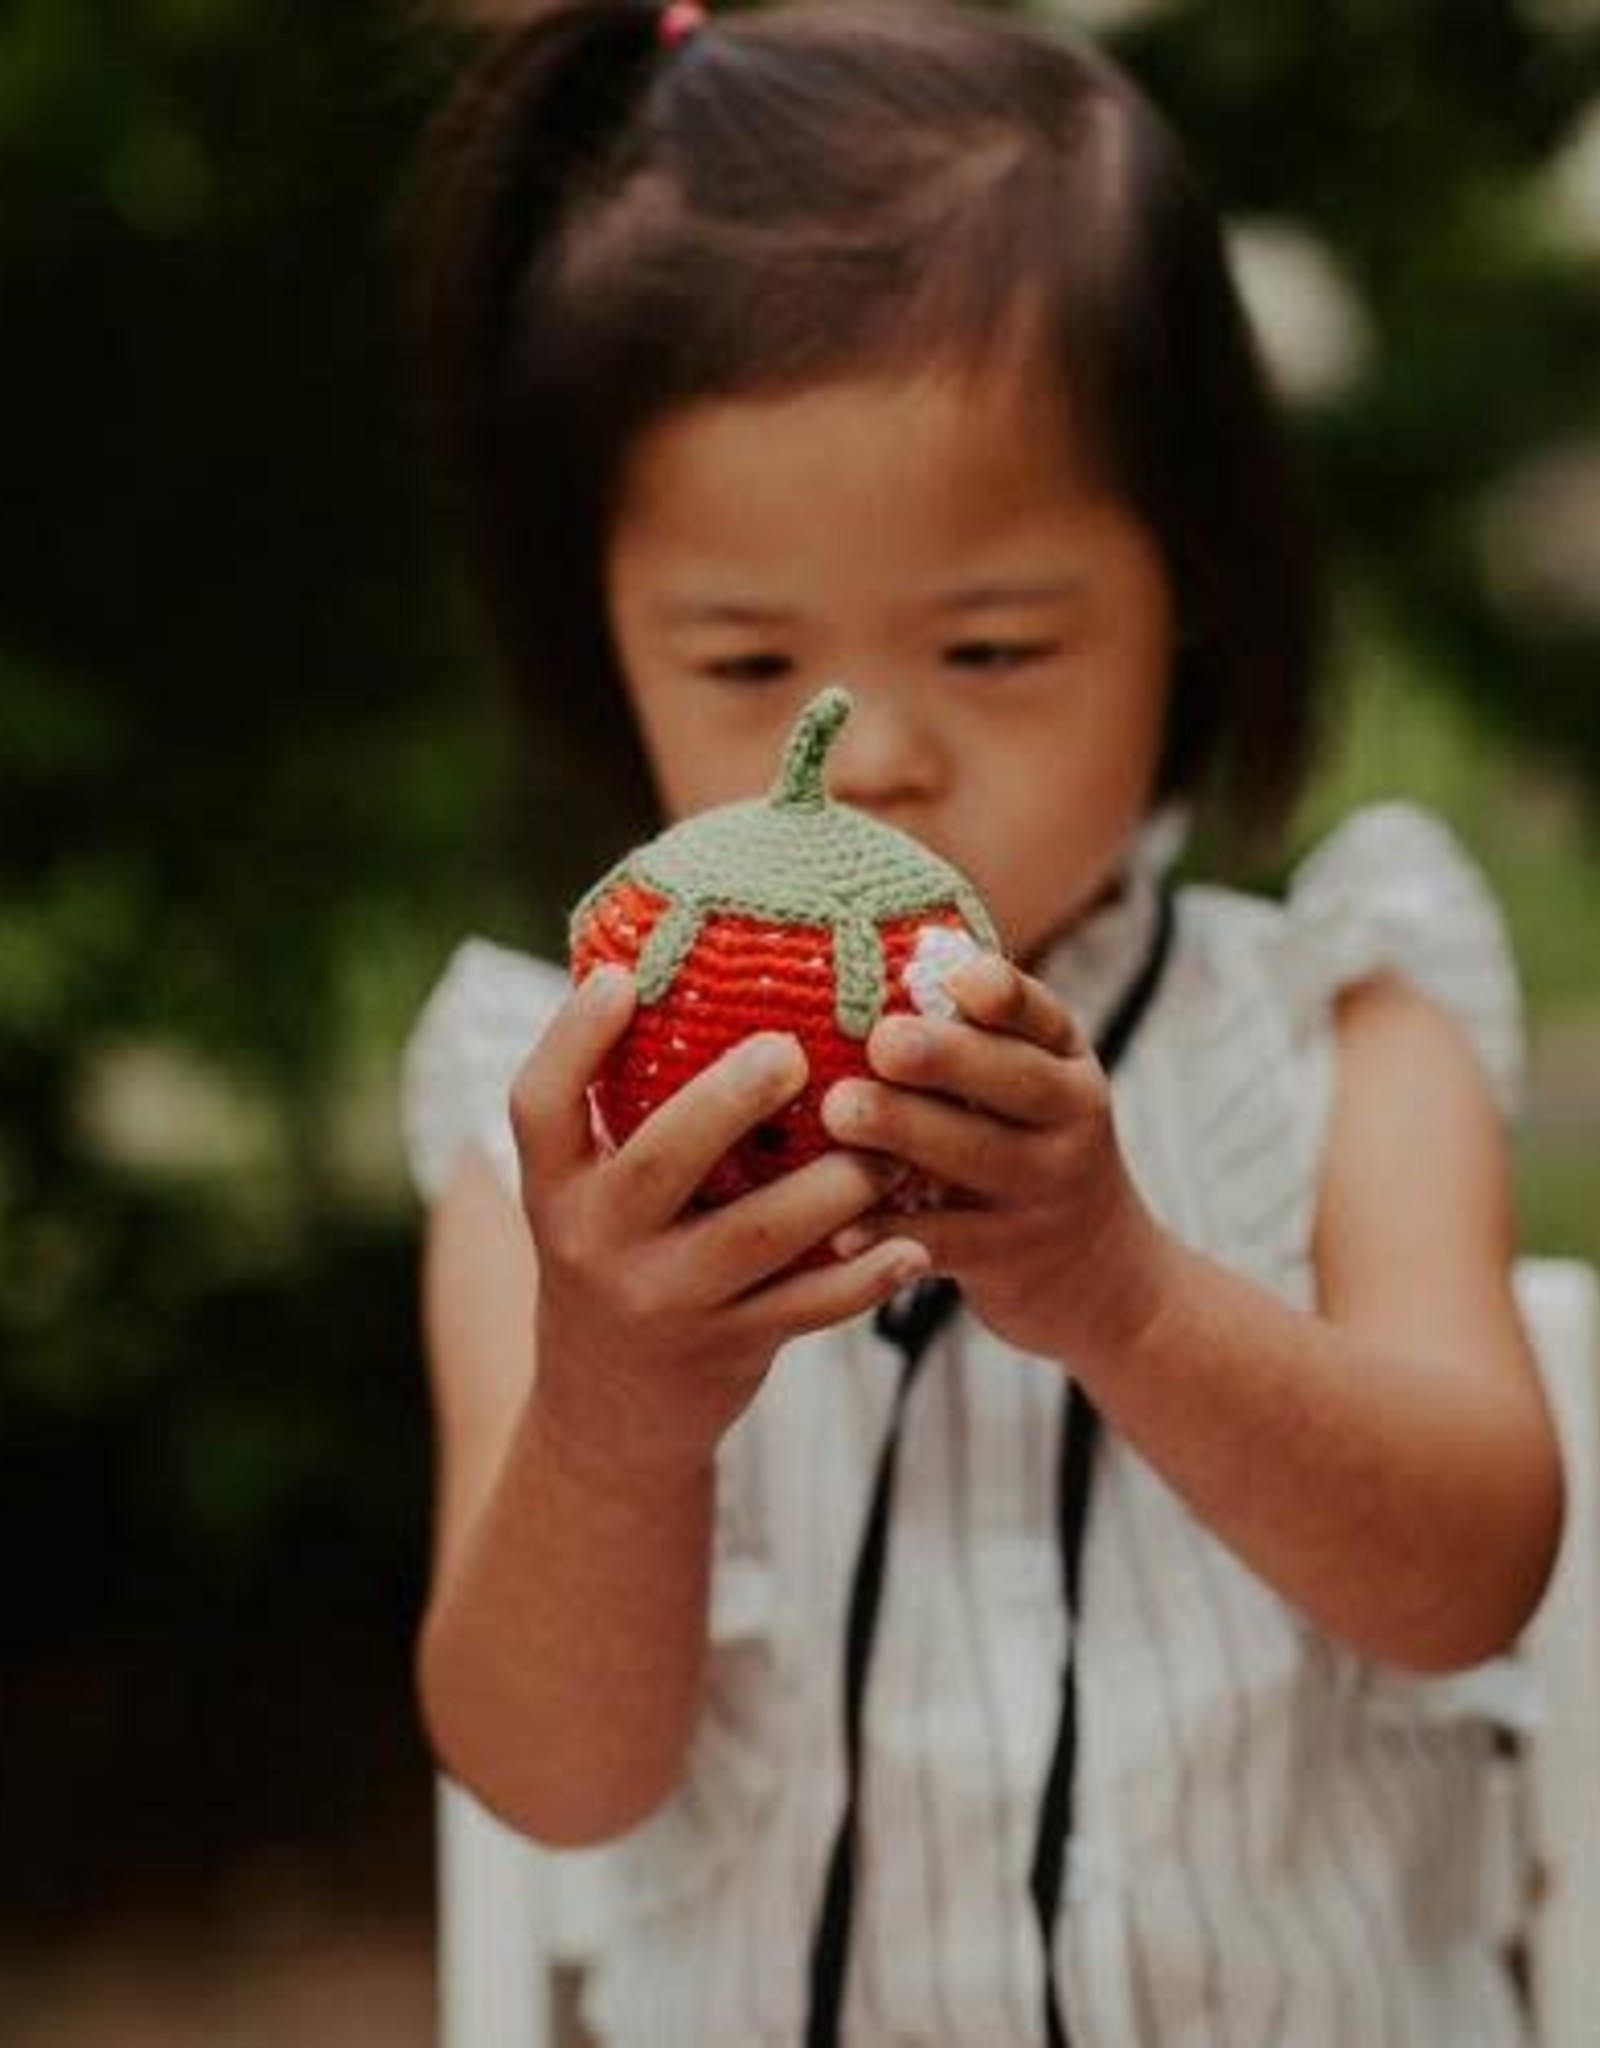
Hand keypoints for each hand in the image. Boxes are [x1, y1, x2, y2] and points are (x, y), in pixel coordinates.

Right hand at [510, 966, 932, 1482]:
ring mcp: (663, 1302)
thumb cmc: (621, 1256)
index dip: (574, 1038)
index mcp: (555, 1186)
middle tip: (791, 1051)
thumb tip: (687, 968)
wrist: (610, 1413)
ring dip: (830, 1187)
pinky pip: (807, 1308)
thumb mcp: (590, 1194)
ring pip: (754, 1237)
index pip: (540, 1104)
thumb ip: (626, 1112)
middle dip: (726, 1103)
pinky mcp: (727, 1351)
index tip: (621, 977)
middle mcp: (596, 1242)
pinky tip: (915, 1245)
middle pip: (657, 1161)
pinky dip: (865, 1277)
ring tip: (887, 1146)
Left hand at [820, 955, 1166, 1362]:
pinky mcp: (1011, 1258)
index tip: (961, 978)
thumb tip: (866, 955)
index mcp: (1067, 1063)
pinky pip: (947, 1242)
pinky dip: (892, 1233)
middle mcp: (1071, 1120)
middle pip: (1016, 1081)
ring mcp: (1045, 1192)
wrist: (1098, 1273)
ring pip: (979, 1158)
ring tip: (841, 1110)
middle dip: (947, 1057)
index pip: (1044, 1017)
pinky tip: (840, 1226)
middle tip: (881, 1041)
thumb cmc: (1027, 1148)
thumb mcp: (1028, 1086)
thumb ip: (972, 1037)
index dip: (1006, 995)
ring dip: (908, 1133)